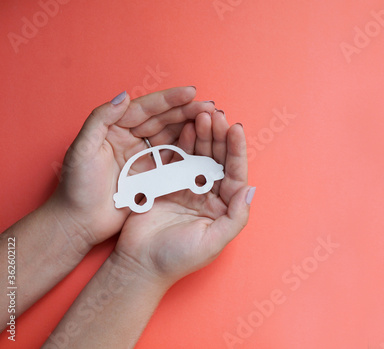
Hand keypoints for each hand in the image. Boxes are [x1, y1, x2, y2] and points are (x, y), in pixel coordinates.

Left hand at [50, 87, 214, 247]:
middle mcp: (131, 139)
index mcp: (114, 128)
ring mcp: (144, 157)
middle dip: (186, 111)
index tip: (191, 93)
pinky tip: (204, 143)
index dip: (168, 100)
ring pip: (172, 136)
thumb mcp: (82, 149)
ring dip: (192, 128)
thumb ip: (100, 119)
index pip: (145, 109)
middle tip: (210, 107)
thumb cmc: (76, 187)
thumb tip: (124, 96)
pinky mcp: (153, 175)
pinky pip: (174, 158)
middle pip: (163, 120)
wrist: (79, 222)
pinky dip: (189, 150)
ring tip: (212, 121)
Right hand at [114, 110, 254, 285]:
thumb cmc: (177, 259)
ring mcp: (187, 187)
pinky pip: (178, 159)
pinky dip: (182, 143)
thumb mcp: (213, 242)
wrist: (139, 264)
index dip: (236, 151)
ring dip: (202, 136)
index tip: (236, 128)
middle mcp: (208, 195)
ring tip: (202, 116)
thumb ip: (235, 217)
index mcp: (223, 208)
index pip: (234, 174)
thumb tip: (250, 190)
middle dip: (219, 137)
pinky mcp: (167, 183)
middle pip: (218, 160)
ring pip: (199, 156)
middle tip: (215, 115)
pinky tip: (186, 128)